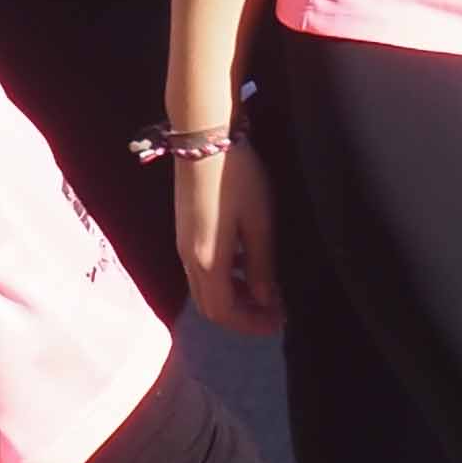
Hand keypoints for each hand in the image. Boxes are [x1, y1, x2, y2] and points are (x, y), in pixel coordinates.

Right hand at [171, 127, 280, 333]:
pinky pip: (201, 269)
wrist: (203, 138)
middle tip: (273, 311)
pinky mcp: (184, 230)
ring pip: (204, 288)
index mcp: (208, 262)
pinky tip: (245, 262)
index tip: (278, 321)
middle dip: (241, 315)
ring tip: (265, 288)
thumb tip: (265, 299)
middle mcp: (189, 259)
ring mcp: (183, 244)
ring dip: (234, 296)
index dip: (251, 324)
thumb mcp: (259, 223)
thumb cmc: (236, 178)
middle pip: (210, 306)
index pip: (224, 312)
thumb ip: (261, 266)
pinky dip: (224, 277)